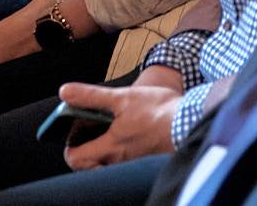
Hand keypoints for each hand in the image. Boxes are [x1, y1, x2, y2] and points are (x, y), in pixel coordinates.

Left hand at [57, 76, 179, 169]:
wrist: (191, 119)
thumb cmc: (159, 110)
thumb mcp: (122, 97)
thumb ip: (91, 96)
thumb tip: (65, 92)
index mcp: (110, 147)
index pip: (75, 158)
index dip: (70, 146)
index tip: (75, 133)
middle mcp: (119, 159)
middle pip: (89, 165)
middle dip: (85, 151)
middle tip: (89, 134)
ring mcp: (133, 161)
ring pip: (107, 163)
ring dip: (102, 150)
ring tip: (108, 131)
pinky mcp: (146, 158)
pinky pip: (124, 160)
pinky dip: (119, 150)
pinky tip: (128, 133)